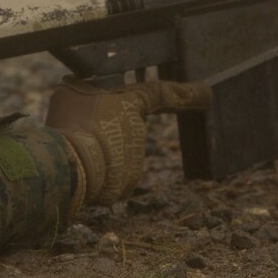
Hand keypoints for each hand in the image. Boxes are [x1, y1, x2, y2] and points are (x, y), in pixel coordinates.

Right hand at [45, 76, 211, 204]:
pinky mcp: (125, 186)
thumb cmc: (72, 121)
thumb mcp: (70, 91)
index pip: (162, 94)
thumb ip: (82, 91)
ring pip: (112, 154)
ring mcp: (134, 160)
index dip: (185, 92)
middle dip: (103, 131)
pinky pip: (109, 178)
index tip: (207, 93)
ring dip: (96, 154)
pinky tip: (79, 169)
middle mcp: (138, 131)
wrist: (70, 163)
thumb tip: (80, 93)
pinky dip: (95, 174)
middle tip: (81, 130)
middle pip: (120, 128)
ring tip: (74, 151)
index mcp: (132, 102)